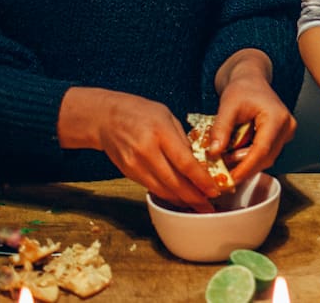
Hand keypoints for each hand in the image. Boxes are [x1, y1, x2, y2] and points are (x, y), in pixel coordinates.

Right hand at [78, 88, 219, 212]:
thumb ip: (182, 139)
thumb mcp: (167, 116)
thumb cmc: (141, 112)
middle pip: (174, 181)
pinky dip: (167, 195)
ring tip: (197, 207)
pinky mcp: (128, 173)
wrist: (106, 118)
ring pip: (162, 189)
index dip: (200, 180)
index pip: (184, 162)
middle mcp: (147, 150)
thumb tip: (198, 162)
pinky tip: (178, 199)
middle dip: (194, 197)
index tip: (214, 190)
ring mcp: (135, 164)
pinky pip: (151, 188)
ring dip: (181, 201)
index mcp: (161, 132)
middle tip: (209, 207)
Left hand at [212, 72, 296, 188]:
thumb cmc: (242, 88)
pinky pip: (265, 154)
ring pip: (266, 158)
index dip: (246, 167)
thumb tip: (214, 152)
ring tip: (225, 163)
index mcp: (277, 118)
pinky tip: (234, 157)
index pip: (262, 150)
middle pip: (265, 157)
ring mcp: (286, 132)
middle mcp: (286, 126)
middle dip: (243, 167)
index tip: (230, 179)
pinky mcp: (280, 137)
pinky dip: (249, 158)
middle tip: (222, 174)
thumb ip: (221, 128)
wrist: (251, 80)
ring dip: (246, 164)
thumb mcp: (228, 105)